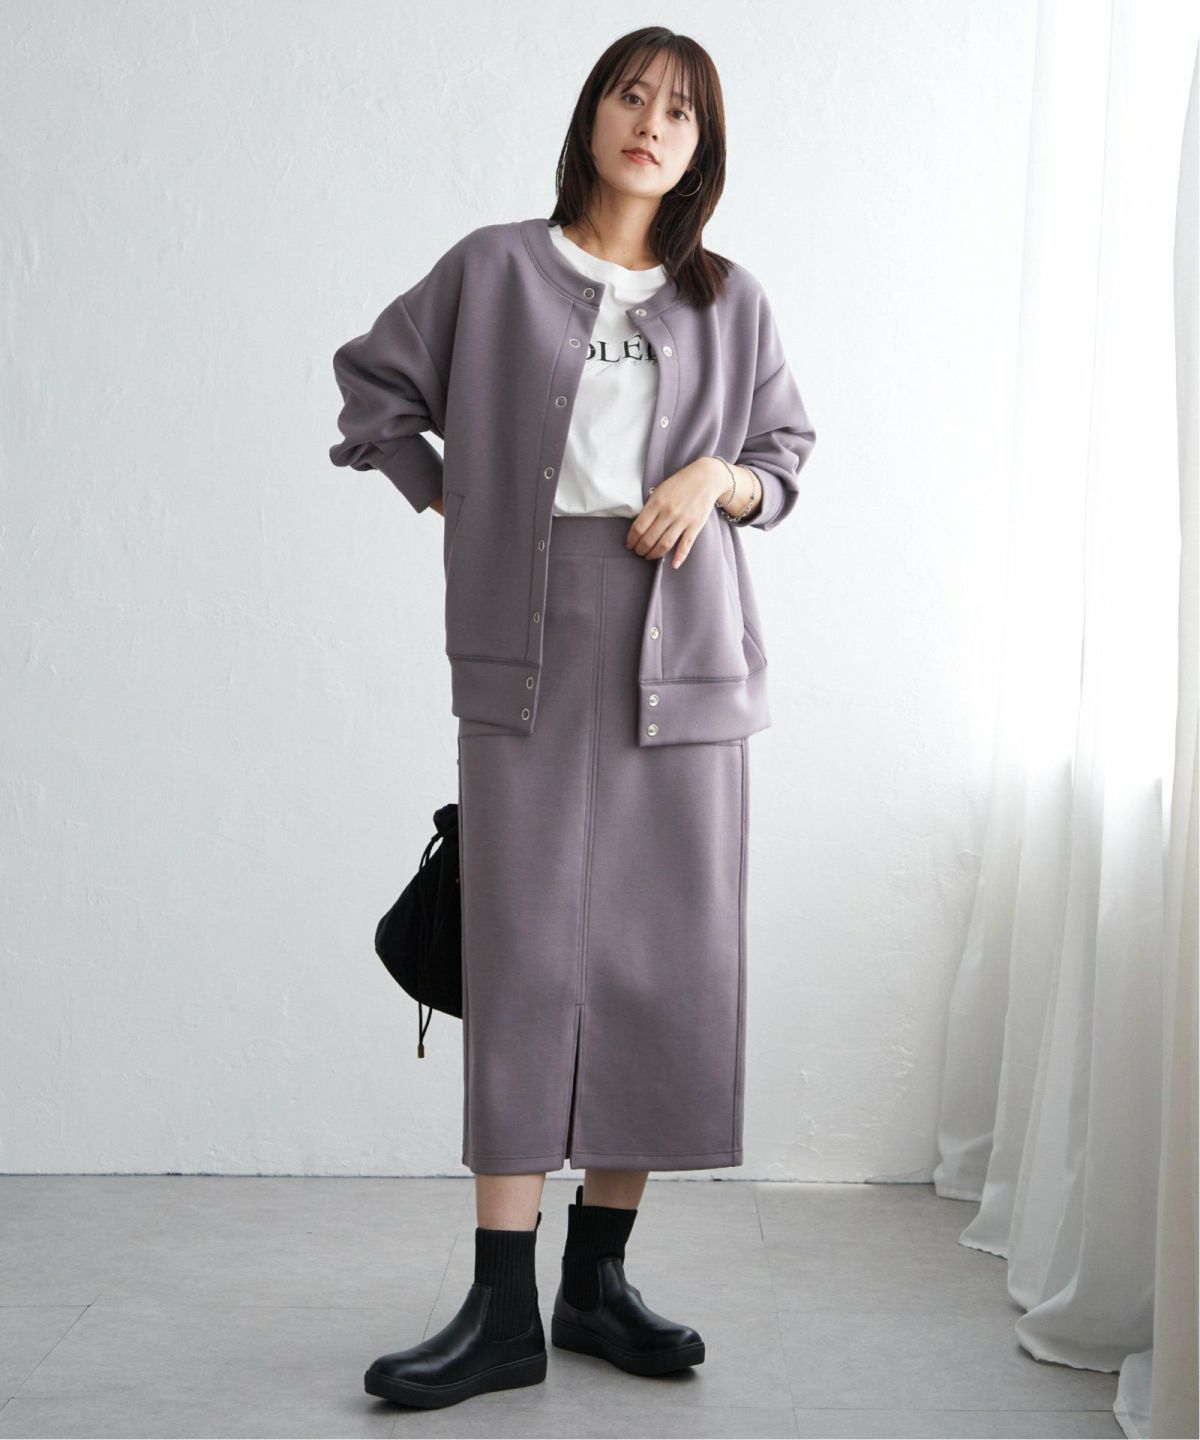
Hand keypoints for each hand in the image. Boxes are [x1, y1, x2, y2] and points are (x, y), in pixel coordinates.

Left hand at [625, 457, 747, 566]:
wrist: (706, 477)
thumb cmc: (680, 483)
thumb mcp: (660, 490)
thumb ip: (650, 507)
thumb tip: (639, 526)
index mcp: (656, 502)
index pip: (638, 528)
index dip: (631, 540)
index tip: (630, 544)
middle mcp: (668, 512)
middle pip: (649, 539)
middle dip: (640, 549)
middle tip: (638, 552)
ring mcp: (683, 520)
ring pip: (664, 544)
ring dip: (654, 554)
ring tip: (649, 556)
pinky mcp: (695, 525)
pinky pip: (686, 545)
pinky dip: (679, 557)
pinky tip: (673, 565)